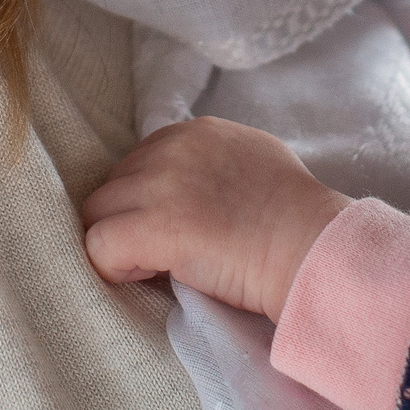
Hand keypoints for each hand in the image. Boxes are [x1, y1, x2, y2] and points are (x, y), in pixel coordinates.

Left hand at [81, 118, 352, 319]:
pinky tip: (147, 278)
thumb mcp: (254, 162)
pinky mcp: (152, 225)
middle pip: (113, 186)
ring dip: (120, 244)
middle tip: (161, 255)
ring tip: (156, 269)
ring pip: (97, 215)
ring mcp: (159, 184)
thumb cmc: (297, 219)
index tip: (172, 230)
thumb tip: (187, 190)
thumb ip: (213, 164)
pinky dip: (113, 268)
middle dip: (130, 220)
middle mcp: (172, 147)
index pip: (139, 162)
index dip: (148, 201)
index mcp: (196, 131)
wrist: (312, 247)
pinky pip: (98, 246)